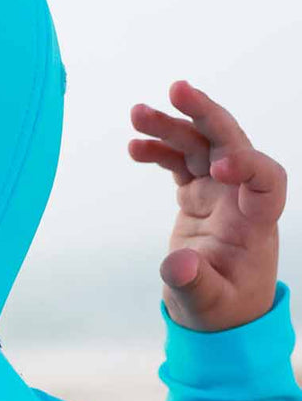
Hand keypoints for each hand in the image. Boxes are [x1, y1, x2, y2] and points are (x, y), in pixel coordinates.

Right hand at [128, 80, 286, 330]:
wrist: (215, 310)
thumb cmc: (222, 310)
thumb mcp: (208, 305)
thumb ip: (196, 285)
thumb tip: (178, 265)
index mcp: (257, 222)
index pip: (266, 180)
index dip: (249, 165)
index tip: (220, 168)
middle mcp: (241, 197)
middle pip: (232, 143)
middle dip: (207, 116)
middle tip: (178, 90)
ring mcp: (219, 191)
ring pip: (200, 145)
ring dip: (171, 126)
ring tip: (137, 114)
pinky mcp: (197, 193)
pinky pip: (180, 161)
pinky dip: (159, 150)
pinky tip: (135, 145)